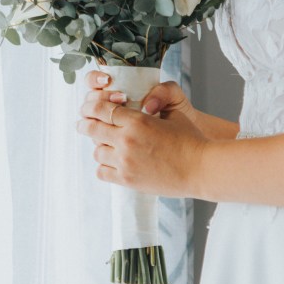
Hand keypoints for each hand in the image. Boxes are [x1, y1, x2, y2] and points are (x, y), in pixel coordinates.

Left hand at [77, 70, 206, 196]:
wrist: (201, 169)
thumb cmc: (190, 140)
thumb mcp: (172, 114)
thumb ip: (150, 106)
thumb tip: (136, 103)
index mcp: (138, 120)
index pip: (102, 109)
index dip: (92, 107)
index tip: (88, 108)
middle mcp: (127, 140)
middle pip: (92, 128)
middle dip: (85, 124)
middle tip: (83, 124)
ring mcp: (125, 161)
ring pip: (96, 151)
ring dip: (99, 146)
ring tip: (106, 145)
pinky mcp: (127, 179)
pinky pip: (102, 171)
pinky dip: (104, 166)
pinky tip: (113, 162)